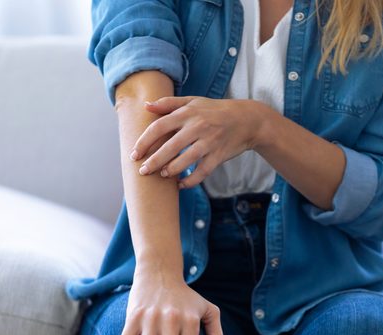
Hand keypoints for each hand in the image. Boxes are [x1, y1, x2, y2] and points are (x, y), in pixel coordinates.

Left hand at [129, 96, 264, 188]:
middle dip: (153, 161)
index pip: (159, 127)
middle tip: (143, 172)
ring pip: (186, 160)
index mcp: (188, 113)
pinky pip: (202, 172)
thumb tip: (146, 106)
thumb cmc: (216, 110)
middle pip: (170, 146)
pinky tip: (180, 184)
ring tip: (162, 175)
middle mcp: (197, 126)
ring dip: (171, 170)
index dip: (144, 141)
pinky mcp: (219, 155)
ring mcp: (209, 142)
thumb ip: (169, 103)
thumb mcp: (194, 101)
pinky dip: (190, 181)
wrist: (247, 120)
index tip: (134, 154)